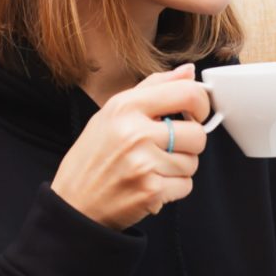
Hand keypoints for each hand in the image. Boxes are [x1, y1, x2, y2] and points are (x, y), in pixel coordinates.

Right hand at [51, 63, 209, 229]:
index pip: (188, 93)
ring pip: (193, 162)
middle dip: (189, 144)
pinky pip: (186, 185)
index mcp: (126, 107)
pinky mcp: (151, 190)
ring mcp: (144, 163)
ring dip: (179, 168)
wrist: (74, 204)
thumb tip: (189, 71)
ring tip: (152, 168)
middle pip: (198, 134)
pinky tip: (150, 184)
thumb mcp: (114, 111)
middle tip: (167, 148)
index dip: (201, 105)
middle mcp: (135, 133)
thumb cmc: (96, 155)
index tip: (196, 114)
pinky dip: (173, 188)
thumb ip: (154, 87)